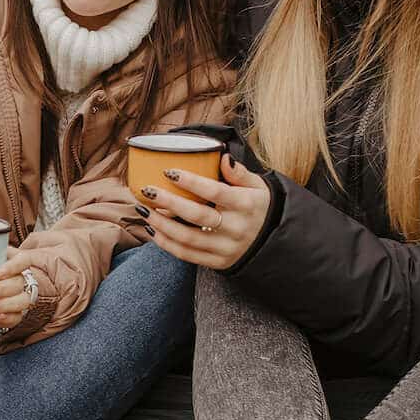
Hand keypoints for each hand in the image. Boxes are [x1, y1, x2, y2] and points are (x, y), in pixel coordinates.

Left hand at [0, 248, 47, 328]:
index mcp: (16, 262)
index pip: (23, 260)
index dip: (13, 266)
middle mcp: (23, 278)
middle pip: (19, 282)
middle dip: (1, 289)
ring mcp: (23, 295)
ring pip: (22, 300)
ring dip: (5, 304)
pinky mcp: (18, 312)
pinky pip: (18, 316)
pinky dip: (9, 318)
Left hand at [140, 155, 269, 269]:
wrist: (275, 242)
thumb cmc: (258, 207)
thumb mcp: (258, 186)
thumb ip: (239, 173)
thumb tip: (222, 157)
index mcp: (246, 205)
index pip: (215, 192)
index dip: (191, 182)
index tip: (169, 171)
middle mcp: (236, 228)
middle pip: (197, 215)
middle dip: (168, 202)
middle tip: (147, 190)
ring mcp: (226, 248)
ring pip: (187, 238)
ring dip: (161, 224)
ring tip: (144, 209)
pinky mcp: (218, 262)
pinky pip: (187, 255)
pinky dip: (166, 243)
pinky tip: (152, 230)